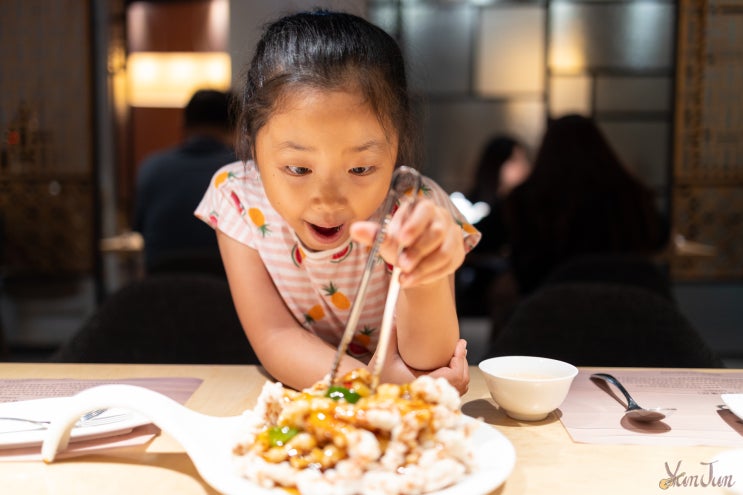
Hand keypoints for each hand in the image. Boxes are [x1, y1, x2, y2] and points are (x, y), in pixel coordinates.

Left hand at [351, 199, 465, 286]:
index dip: (414, 224)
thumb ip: (374, 234)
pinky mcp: (458, 253)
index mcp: (423, 207)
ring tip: (404, 278)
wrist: (416, 263)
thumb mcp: (386, 240)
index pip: (424, 210)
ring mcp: (453, 235)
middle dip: (417, 251)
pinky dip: (430, 275)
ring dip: (423, 267)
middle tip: (401, 264)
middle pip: (436, 232)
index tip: (401, 239)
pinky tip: (414, 280)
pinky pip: (448, 265)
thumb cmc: (401, 245)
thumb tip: (355, 229)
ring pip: (444, 252)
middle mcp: (441, 218)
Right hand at [369, 330, 469, 394]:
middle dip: (462, 363)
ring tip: (456, 355)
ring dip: (460, 371)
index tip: (460, 343)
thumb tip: (398, 315)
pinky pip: (453, 392)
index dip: (460, 358)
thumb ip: (392, 336)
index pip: (454, 375)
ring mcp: (433, 401)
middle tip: (459, 347)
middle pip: (461, 381)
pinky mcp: (433, 401)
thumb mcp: (384, 355)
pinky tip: (450, 366)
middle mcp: (430, 396)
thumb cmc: (378, 375)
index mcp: (423, 386)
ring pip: (459, 388)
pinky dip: (456, 379)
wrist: (372, 392)